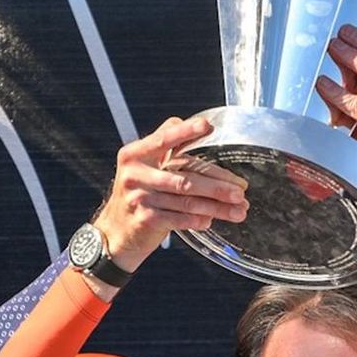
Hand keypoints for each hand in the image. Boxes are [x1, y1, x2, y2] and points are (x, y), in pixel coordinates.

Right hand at [90, 115, 248, 270]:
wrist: (116, 230)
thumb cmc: (139, 192)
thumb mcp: (145, 165)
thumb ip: (168, 145)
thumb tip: (203, 126)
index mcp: (135, 153)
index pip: (164, 139)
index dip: (186, 132)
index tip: (207, 126)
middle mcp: (135, 173)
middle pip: (185, 176)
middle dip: (217, 185)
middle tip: (240, 190)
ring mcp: (139, 197)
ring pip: (186, 201)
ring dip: (216, 206)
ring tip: (238, 210)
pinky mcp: (144, 220)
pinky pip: (178, 219)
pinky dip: (197, 220)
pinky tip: (211, 220)